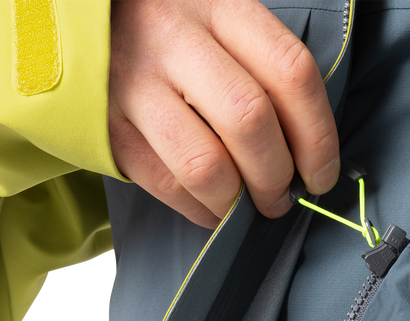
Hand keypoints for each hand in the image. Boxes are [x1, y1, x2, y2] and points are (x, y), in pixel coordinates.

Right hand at [109, 0, 340, 226]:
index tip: (321, 175)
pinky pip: (168, 185)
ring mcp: (135, 82)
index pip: (291, 73)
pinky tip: (213, 206)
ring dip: (238, 203)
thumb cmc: (176, 35)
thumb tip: (309, 157)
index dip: (318, 138)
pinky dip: (202, 211)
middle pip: (250, 121)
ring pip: (206, 166)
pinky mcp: (109, 124)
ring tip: (247, 206)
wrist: (88, 24)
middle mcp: (175, 37)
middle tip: (281, 196)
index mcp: (220, 6)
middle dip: (277, 177)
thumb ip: (265, 76)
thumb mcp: (222, 26)